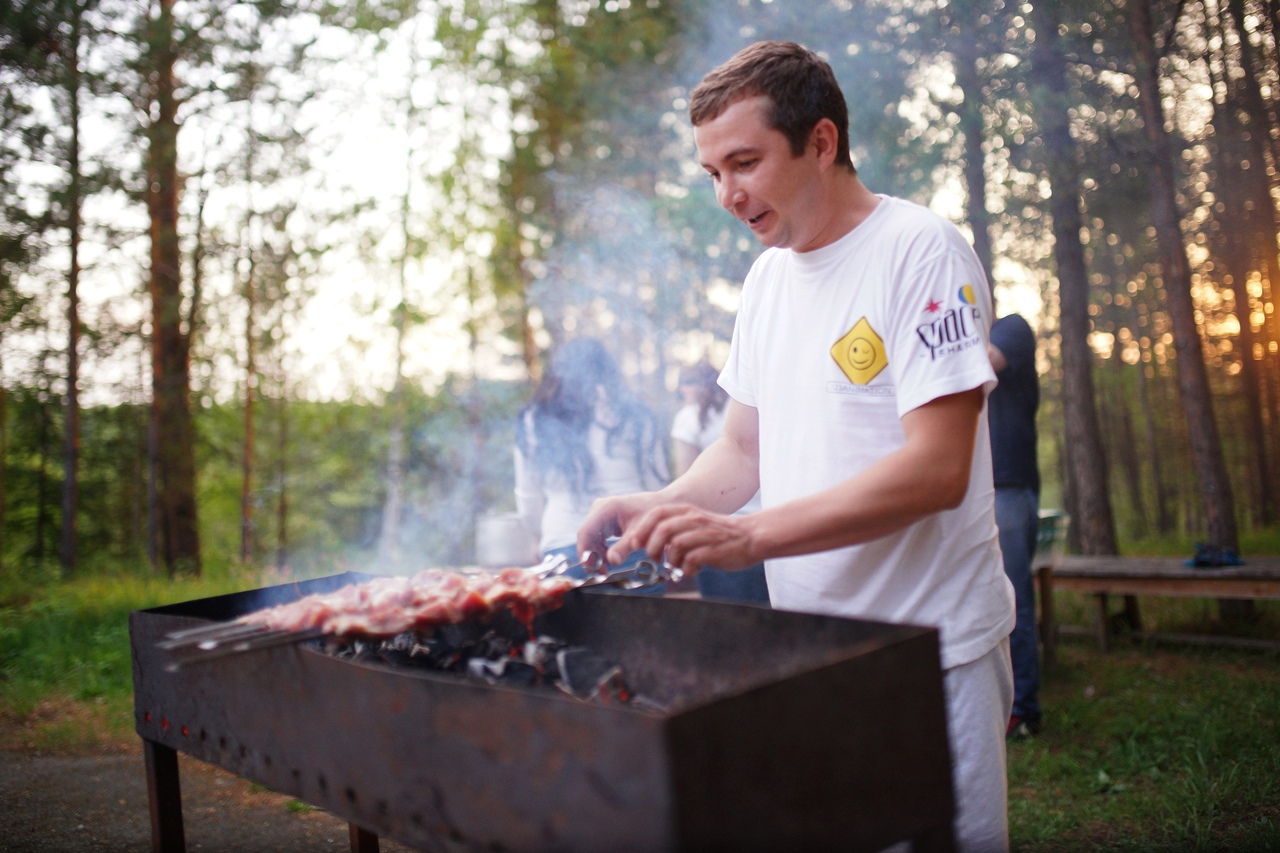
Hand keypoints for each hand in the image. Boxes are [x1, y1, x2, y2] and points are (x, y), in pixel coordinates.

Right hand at [576, 492, 662, 566]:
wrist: (664, 506)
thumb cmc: (654, 518)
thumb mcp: (640, 534)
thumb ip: (624, 547)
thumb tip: (612, 561)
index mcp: (606, 508)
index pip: (585, 532)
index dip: (585, 552)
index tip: (593, 569)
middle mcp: (600, 509)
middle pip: (587, 536)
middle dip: (591, 556)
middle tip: (602, 573)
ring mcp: (601, 514)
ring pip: (590, 538)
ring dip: (596, 555)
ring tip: (606, 569)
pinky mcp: (605, 521)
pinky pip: (597, 538)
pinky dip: (601, 550)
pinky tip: (609, 561)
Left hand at [615, 504, 762, 575]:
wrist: (753, 536)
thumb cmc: (721, 535)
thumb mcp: (696, 524)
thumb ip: (676, 529)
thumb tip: (652, 544)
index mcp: (687, 512)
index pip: (657, 513)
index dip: (642, 528)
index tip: (635, 543)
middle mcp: (694, 520)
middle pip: (662, 530)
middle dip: (651, 547)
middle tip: (654, 559)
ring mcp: (704, 535)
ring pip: (674, 546)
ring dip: (670, 560)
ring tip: (677, 566)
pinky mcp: (713, 550)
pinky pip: (690, 561)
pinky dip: (686, 569)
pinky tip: (692, 570)